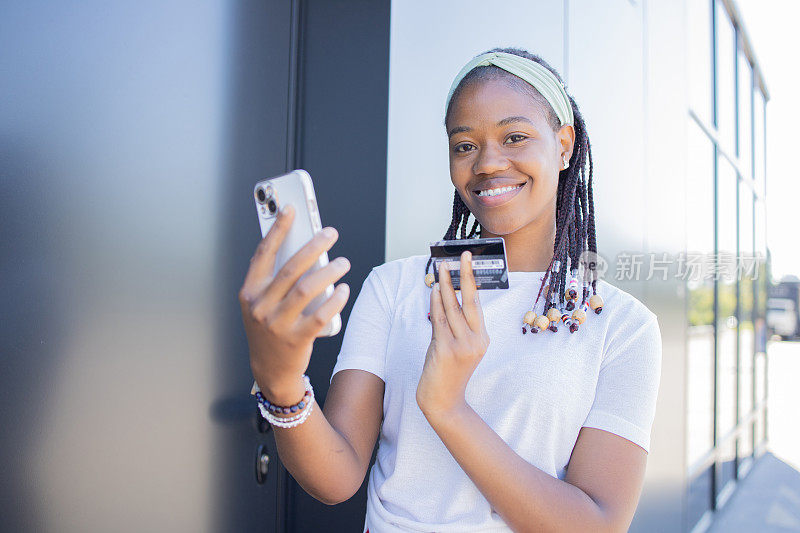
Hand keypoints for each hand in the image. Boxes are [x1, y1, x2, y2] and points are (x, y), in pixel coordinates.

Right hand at [238, 204, 350, 398]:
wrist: (270, 369)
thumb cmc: (270, 327)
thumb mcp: (262, 302)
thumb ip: (276, 278)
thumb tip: (304, 247)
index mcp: (250, 292)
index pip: (263, 254)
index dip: (277, 229)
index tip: (290, 209)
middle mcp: (260, 306)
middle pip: (291, 268)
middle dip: (313, 246)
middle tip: (330, 233)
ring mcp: (277, 324)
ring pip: (306, 289)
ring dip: (329, 271)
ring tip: (343, 263)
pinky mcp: (296, 339)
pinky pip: (320, 315)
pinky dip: (334, 300)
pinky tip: (344, 290)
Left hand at [416, 250, 489, 417]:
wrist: (443, 402)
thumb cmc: (447, 372)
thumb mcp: (456, 347)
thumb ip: (452, 324)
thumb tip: (443, 295)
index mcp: (482, 338)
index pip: (477, 304)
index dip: (473, 281)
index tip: (469, 262)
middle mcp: (476, 340)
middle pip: (471, 301)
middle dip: (466, 275)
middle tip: (463, 254)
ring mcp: (462, 345)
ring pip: (453, 308)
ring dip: (446, 285)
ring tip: (442, 267)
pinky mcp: (447, 350)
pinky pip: (440, 320)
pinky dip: (436, 302)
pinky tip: (434, 289)